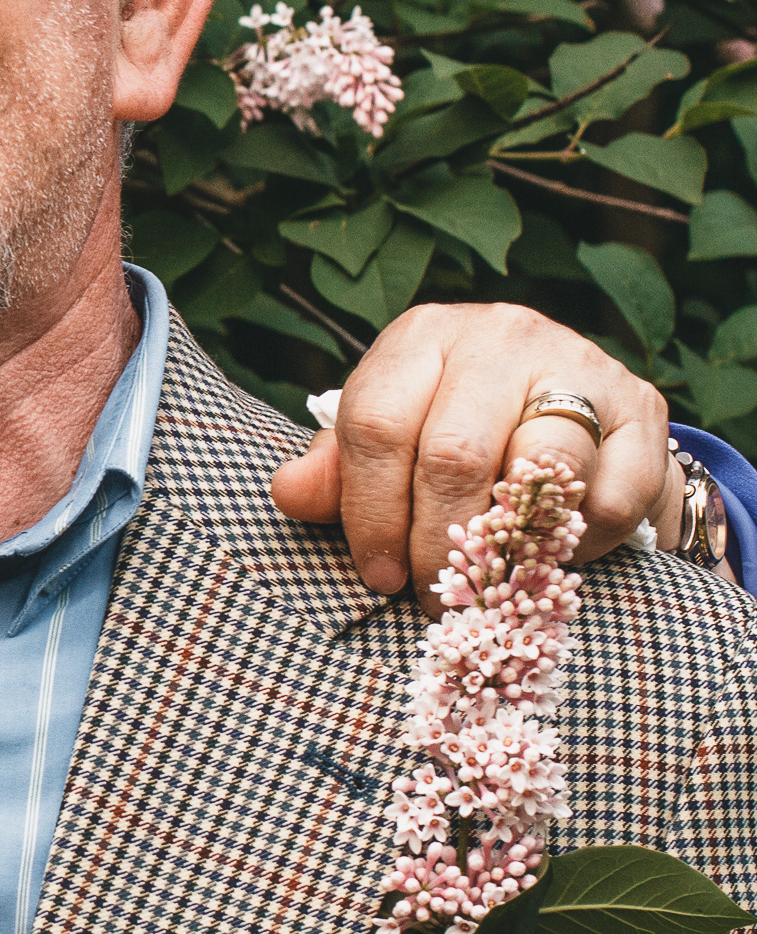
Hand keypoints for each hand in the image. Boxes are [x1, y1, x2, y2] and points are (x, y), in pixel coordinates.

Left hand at [269, 304, 680, 613]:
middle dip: (437, 541)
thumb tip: (290, 495)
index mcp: (421, 338)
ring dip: (511, 546)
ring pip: (538, 469)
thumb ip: (336, 470)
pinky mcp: (643, 408)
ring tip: (492, 584)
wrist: (571, 398)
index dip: (370, 511)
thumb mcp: (388, 433)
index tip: (378, 573)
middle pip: (453, 453)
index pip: (376, 424)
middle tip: (437, 596)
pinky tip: (552, 555)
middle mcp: (497, 337)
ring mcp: (577, 365)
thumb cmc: (452, 422)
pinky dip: (578, 543)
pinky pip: (608, 496)